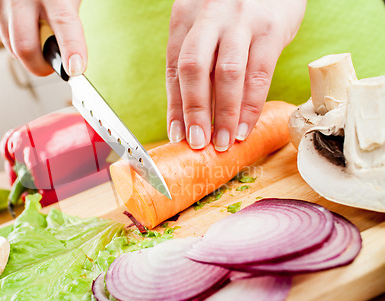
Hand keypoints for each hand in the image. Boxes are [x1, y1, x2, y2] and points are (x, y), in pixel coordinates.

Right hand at [0, 0, 85, 76]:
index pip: (64, 23)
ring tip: (36, 36)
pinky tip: (21, 25)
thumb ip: (66, 23)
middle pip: (25, 47)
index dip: (71, 49)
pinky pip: (1, 39)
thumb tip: (70, 58)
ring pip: (12, 48)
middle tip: (51, 66)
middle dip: (39, 66)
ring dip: (27, 52)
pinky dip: (13, 40)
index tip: (75, 69)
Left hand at [166, 0, 305, 149]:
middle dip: (194, 112)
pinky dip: (250, 105)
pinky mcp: (270, 28)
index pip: (174, 68)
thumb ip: (199, 55)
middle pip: (194, 70)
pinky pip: (258, 74)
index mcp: (186, 17)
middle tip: (198, 142)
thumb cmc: (235, 5)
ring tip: (223, 142)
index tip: (177, 134)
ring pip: (227, 75)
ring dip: (223, 114)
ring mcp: (240, 22)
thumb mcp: (207, 21)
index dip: (175, 105)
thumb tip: (193, 106)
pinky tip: (245, 126)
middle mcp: (209, 17)